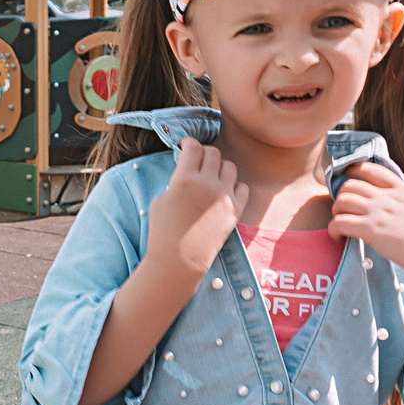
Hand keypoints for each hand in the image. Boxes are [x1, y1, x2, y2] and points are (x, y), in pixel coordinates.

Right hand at [142, 137, 243, 279]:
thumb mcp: (161, 200)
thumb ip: (177, 180)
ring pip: (230, 166)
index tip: (186, 147)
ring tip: (212, 177)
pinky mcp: (235, 210)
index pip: (193, 147)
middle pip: (213, 153)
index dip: (188, 143)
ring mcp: (223, 197)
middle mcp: (207, 184)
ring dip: (220, 168)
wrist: (180, 260)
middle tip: (198, 162)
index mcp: (184, 179)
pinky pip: (243, 187)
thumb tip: (188, 171)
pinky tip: (224, 192)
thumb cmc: (163, 232)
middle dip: (204, 154)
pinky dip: (234, 186)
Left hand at [328, 161, 403, 277]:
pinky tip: (338, 238)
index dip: (353, 172)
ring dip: (335, 213)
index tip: (345, 180)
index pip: (371, 170)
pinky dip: (333, 230)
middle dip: (341, 197)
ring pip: (341, 201)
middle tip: (343, 212)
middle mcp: (389, 197)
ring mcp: (380, 212)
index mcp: (402, 190)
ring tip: (340, 226)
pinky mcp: (372, 230)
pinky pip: (339, 222)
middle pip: (350, 185)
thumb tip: (397, 204)